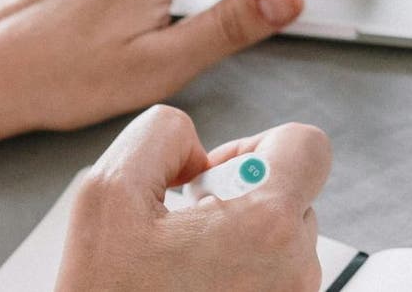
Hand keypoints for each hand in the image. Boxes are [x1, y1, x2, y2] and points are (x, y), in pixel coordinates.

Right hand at [56, 106, 329, 291]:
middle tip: (182, 227)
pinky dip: (236, 271)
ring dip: (236, 236)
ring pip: (281, 237)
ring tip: (181, 263)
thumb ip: (158, 135)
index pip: (306, 145)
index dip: (255, 144)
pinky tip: (190, 285)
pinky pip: (272, 275)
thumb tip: (191, 142)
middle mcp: (295, 269)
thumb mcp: (105, 190)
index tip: (214, 174)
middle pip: (290, 192)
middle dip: (237, 196)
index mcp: (264, 226)